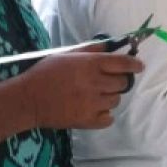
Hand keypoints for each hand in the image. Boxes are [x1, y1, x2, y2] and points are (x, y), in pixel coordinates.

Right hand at [19, 42, 142, 129]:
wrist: (28, 99)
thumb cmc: (46, 73)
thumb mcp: (66, 54)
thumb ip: (90, 50)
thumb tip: (110, 46)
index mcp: (90, 65)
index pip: (123, 64)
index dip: (134, 65)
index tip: (139, 66)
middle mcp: (95, 83)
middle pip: (123, 83)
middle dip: (120, 81)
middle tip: (108, 81)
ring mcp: (92, 104)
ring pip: (116, 100)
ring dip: (110, 97)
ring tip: (95, 95)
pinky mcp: (88, 120)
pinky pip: (109, 119)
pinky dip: (105, 114)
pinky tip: (94, 109)